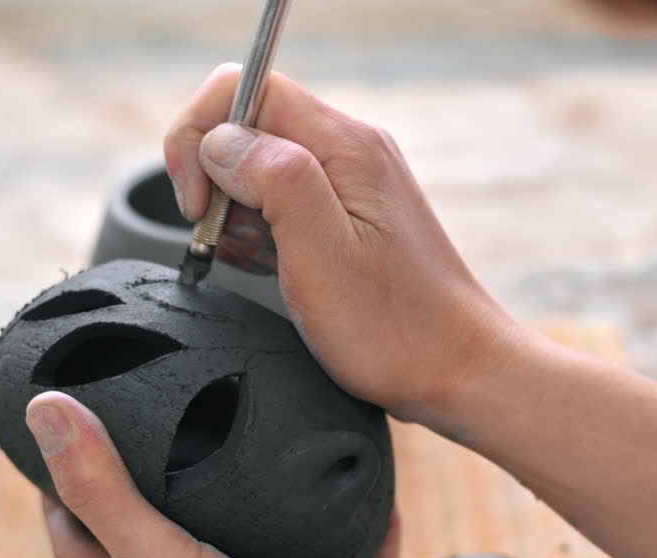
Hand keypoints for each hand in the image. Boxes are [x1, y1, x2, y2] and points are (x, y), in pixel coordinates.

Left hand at [25, 391, 414, 557]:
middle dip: (169, 482)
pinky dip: (369, 524)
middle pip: (172, 533)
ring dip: (271, 499)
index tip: (66, 435)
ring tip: (272, 431)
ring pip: (268, 539)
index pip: (83, 540)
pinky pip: (356, 554)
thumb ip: (104, 489)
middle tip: (175, 416)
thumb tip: (45, 412)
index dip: (63, 493)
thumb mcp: (152, 555)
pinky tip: (376, 478)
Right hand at [164, 66, 524, 427]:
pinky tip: (273, 268)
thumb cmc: (397, 327)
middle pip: (249, 123)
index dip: (201, 136)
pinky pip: (284, 200)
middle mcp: (352, 151)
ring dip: (237, 210)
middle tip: (225, 241)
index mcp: (346, 146)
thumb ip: (272, 180)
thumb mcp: (323, 253)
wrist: (457, 370)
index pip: (244, 87)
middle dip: (216, 178)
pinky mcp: (350, 216)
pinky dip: (262, 231)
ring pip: (261, 165)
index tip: (199, 204)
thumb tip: (221, 143)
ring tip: (259, 262)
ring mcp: (353, 183)